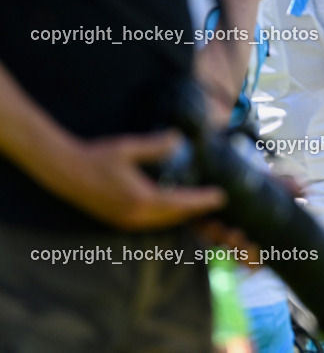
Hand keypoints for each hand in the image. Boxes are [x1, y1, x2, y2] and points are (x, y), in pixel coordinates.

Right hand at [47, 130, 225, 230]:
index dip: (202, 200)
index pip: (180, 203)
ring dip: (181, 214)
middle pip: (174, 217)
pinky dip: (165, 216)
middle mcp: (135, 216)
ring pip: (162, 223)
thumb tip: (178, 139)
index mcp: (141, 199)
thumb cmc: (96, 157)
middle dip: (195, 210)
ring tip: (198, 204)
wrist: (64, 171)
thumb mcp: (128, 147)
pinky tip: (171, 206)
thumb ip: (156, 145)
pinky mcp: (117, 221)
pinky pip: (150, 223)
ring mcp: (125, 221)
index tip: (220, 196)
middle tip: (214, 200)